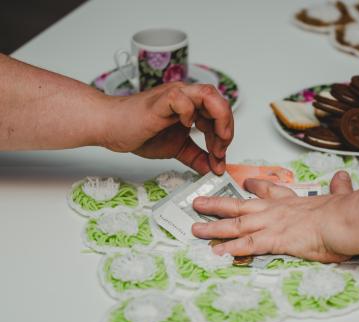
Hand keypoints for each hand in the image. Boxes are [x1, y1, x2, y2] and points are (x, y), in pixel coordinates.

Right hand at [100, 82, 232, 174]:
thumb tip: (213, 169)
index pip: (221, 114)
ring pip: (208, 94)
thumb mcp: (177, 148)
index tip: (218, 158)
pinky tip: (186, 127)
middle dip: (227, 129)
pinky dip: (190, 113)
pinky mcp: (160, 100)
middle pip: (220, 102)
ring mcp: (175, 95)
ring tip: (213, 141)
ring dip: (218, 120)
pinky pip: (182, 98)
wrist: (110, 127)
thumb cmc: (138, 131)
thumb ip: (197, 157)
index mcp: (192, 105)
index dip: (225, 137)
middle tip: (219, 152)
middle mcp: (187, 96)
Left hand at [192, 171, 355, 262]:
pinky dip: (230, 249)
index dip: (254, 186)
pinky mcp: (274, 240)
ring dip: (214, 227)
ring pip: (236, 225)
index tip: (244, 183)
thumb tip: (344, 176)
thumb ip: (340, 188)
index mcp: (291, 201)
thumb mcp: (341, 196)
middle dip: (217, 204)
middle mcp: (276, 211)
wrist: (344, 220)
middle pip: (240, 205)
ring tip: (195, 229)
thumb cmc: (343, 212)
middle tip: (198, 202)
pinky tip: (216, 253)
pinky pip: (247, 245)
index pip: (269, 191)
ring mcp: (272, 224)